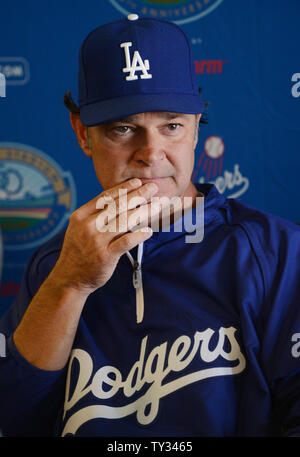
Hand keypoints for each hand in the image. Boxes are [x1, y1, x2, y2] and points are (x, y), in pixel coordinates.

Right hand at [51, 178, 157, 295]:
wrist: (69, 279)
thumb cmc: (78, 252)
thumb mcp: (79, 229)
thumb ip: (96, 216)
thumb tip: (121, 203)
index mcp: (81, 216)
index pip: (105, 197)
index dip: (123, 188)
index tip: (138, 182)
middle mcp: (88, 226)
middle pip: (118, 206)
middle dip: (138, 195)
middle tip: (153, 187)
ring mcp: (97, 241)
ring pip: (125, 221)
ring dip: (144, 211)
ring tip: (158, 204)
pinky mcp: (105, 256)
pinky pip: (126, 242)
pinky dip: (139, 235)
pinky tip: (149, 231)